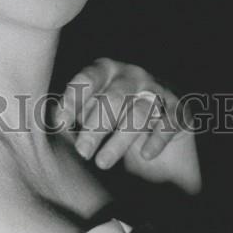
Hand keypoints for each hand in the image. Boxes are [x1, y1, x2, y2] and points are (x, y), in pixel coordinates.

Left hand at [57, 57, 200, 194]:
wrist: (159, 124)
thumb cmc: (115, 115)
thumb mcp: (93, 109)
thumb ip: (74, 112)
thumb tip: (53, 119)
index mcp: (107, 69)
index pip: (89, 78)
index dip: (74, 98)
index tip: (61, 122)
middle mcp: (134, 75)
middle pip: (114, 98)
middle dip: (96, 127)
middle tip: (82, 152)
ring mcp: (159, 90)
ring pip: (140, 113)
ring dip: (119, 141)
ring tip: (102, 163)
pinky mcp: (180, 109)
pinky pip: (168, 123)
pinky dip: (156, 140)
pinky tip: (144, 155)